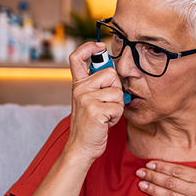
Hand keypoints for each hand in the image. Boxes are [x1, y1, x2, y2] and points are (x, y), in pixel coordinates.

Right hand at [67, 42, 124, 160]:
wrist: (81, 148)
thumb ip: (96, 86)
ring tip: (105, 115)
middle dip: (116, 90)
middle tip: (107, 105)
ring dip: (117, 106)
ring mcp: (86, 99)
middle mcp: (79, 89)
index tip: (100, 46)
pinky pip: (119, 107)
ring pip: (118, 92)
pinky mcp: (95, 110)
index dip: (88, 48)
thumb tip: (113, 71)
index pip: (76, 57)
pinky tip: (106, 123)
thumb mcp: (88, 101)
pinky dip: (117, 117)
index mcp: (78, 85)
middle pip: (111, 73)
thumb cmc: (90, 126)